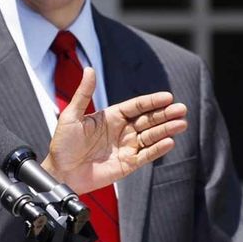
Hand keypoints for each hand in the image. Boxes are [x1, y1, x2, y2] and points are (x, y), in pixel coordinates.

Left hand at [43, 67, 187, 194]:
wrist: (61, 172)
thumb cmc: (62, 144)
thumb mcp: (71, 115)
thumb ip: (83, 93)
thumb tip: (89, 69)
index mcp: (110, 117)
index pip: (136, 106)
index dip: (151, 102)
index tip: (167, 97)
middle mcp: (120, 131)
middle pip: (147, 120)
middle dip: (164, 114)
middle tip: (181, 109)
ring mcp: (125, 147)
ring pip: (151, 136)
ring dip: (166, 130)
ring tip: (181, 124)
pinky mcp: (127, 164)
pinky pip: (146, 155)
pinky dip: (158, 149)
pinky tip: (169, 142)